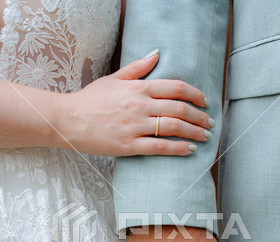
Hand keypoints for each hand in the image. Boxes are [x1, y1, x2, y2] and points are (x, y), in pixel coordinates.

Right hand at [57, 51, 214, 155]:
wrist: (69, 120)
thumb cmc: (91, 99)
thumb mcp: (113, 78)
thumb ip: (137, 68)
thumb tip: (157, 54)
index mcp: (138, 88)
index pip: (175, 88)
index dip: (195, 94)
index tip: (206, 102)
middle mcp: (140, 105)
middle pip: (180, 109)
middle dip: (200, 117)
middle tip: (210, 123)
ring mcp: (135, 126)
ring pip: (174, 128)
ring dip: (194, 132)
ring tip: (206, 137)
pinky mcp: (129, 145)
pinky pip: (160, 147)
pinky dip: (178, 148)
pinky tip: (190, 150)